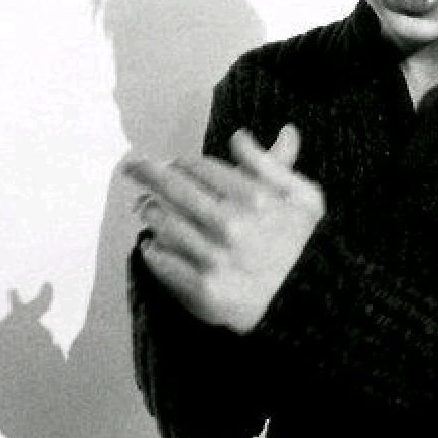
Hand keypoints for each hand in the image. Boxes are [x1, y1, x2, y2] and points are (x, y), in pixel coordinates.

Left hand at [123, 125, 324, 333]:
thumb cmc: (304, 244)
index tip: (175, 162)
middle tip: (132, 166)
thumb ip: (272, 163)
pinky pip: (161, 259)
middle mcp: (232, 226)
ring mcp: (214, 258)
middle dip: (147, 172)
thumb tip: (240, 137)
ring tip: (145, 207)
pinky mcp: (202, 288)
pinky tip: (153, 243)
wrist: (306, 300)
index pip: (198, 166)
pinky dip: (152, 248)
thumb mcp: (303, 197)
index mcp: (256, 198)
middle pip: (172, 187)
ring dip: (148, 210)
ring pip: (161, 221)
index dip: (183, 161)